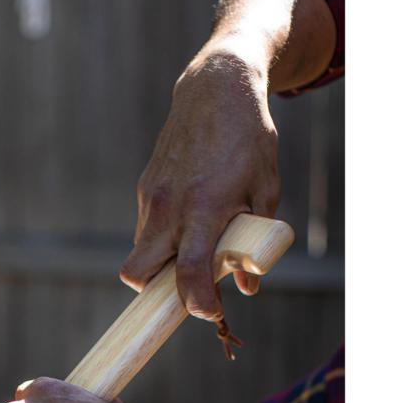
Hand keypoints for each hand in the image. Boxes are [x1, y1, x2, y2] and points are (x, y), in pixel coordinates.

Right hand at [120, 49, 279, 321]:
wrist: (215, 90)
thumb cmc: (248, 140)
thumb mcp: (266, 190)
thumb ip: (255, 242)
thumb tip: (248, 287)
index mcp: (204, 209)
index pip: (188, 272)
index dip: (197, 303)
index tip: (210, 313)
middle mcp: (169, 207)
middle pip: (137, 274)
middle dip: (153, 291)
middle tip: (183, 286)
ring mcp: (152, 198)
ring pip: (140, 252)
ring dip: (161, 262)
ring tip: (192, 245)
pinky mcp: (144, 188)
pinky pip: (146, 229)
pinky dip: (162, 236)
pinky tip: (187, 217)